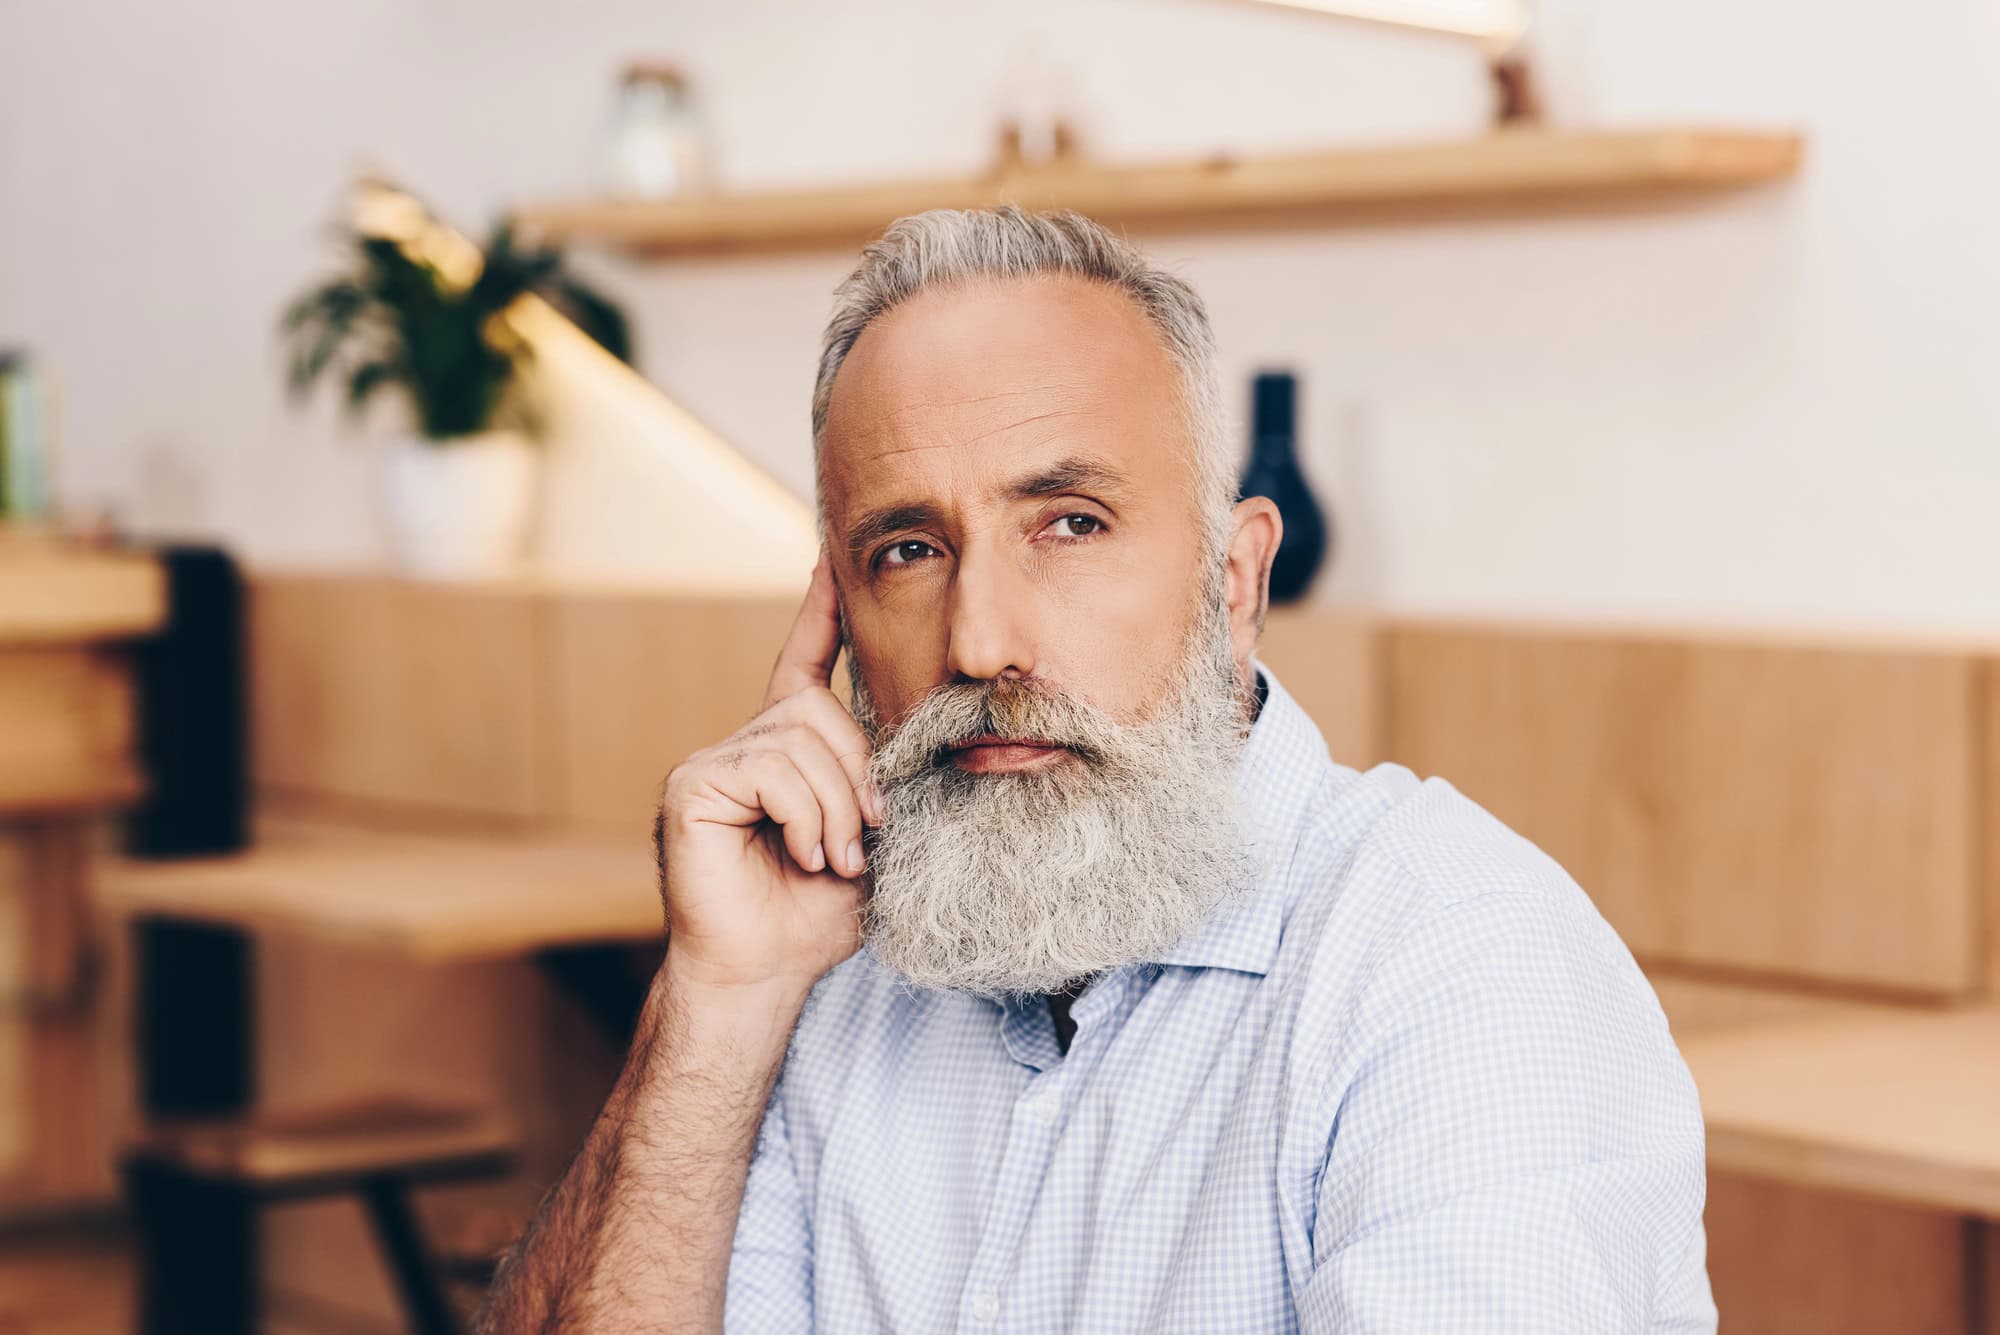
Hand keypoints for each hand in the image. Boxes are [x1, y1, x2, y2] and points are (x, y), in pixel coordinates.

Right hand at [656, 555, 878, 994]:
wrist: (765, 972)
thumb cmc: (817, 915)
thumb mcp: (873, 838)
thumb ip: (884, 783)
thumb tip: (924, 737)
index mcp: (788, 751)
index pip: (806, 661)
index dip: (820, 611)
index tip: (831, 557)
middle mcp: (747, 744)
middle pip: (818, 710)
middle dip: (858, 776)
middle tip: (862, 840)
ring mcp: (714, 760)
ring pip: (800, 740)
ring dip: (835, 808)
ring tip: (828, 858)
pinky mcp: (692, 783)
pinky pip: (771, 768)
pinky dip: (802, 814)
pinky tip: (798, 852)